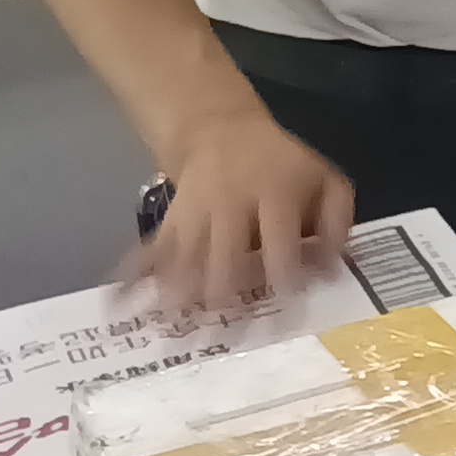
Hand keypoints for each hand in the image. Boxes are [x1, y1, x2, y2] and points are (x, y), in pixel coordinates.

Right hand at [135, 103, 352, 309]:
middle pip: (225, 250)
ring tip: (174, 325)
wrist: (221, 129)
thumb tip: (336, 268)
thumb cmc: (283, 167)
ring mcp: (195, 213)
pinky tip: (119, 303)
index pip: (279, 236)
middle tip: (224, 326)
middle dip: (223, 288)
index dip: (283, 267)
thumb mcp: (324, 179)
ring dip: (179, 290)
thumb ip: (335, 222)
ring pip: (186, 254)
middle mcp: (231, 205)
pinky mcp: (170, 221)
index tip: (286, 298)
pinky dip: (135, 276)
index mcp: (275, 194)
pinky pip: (152, 250)